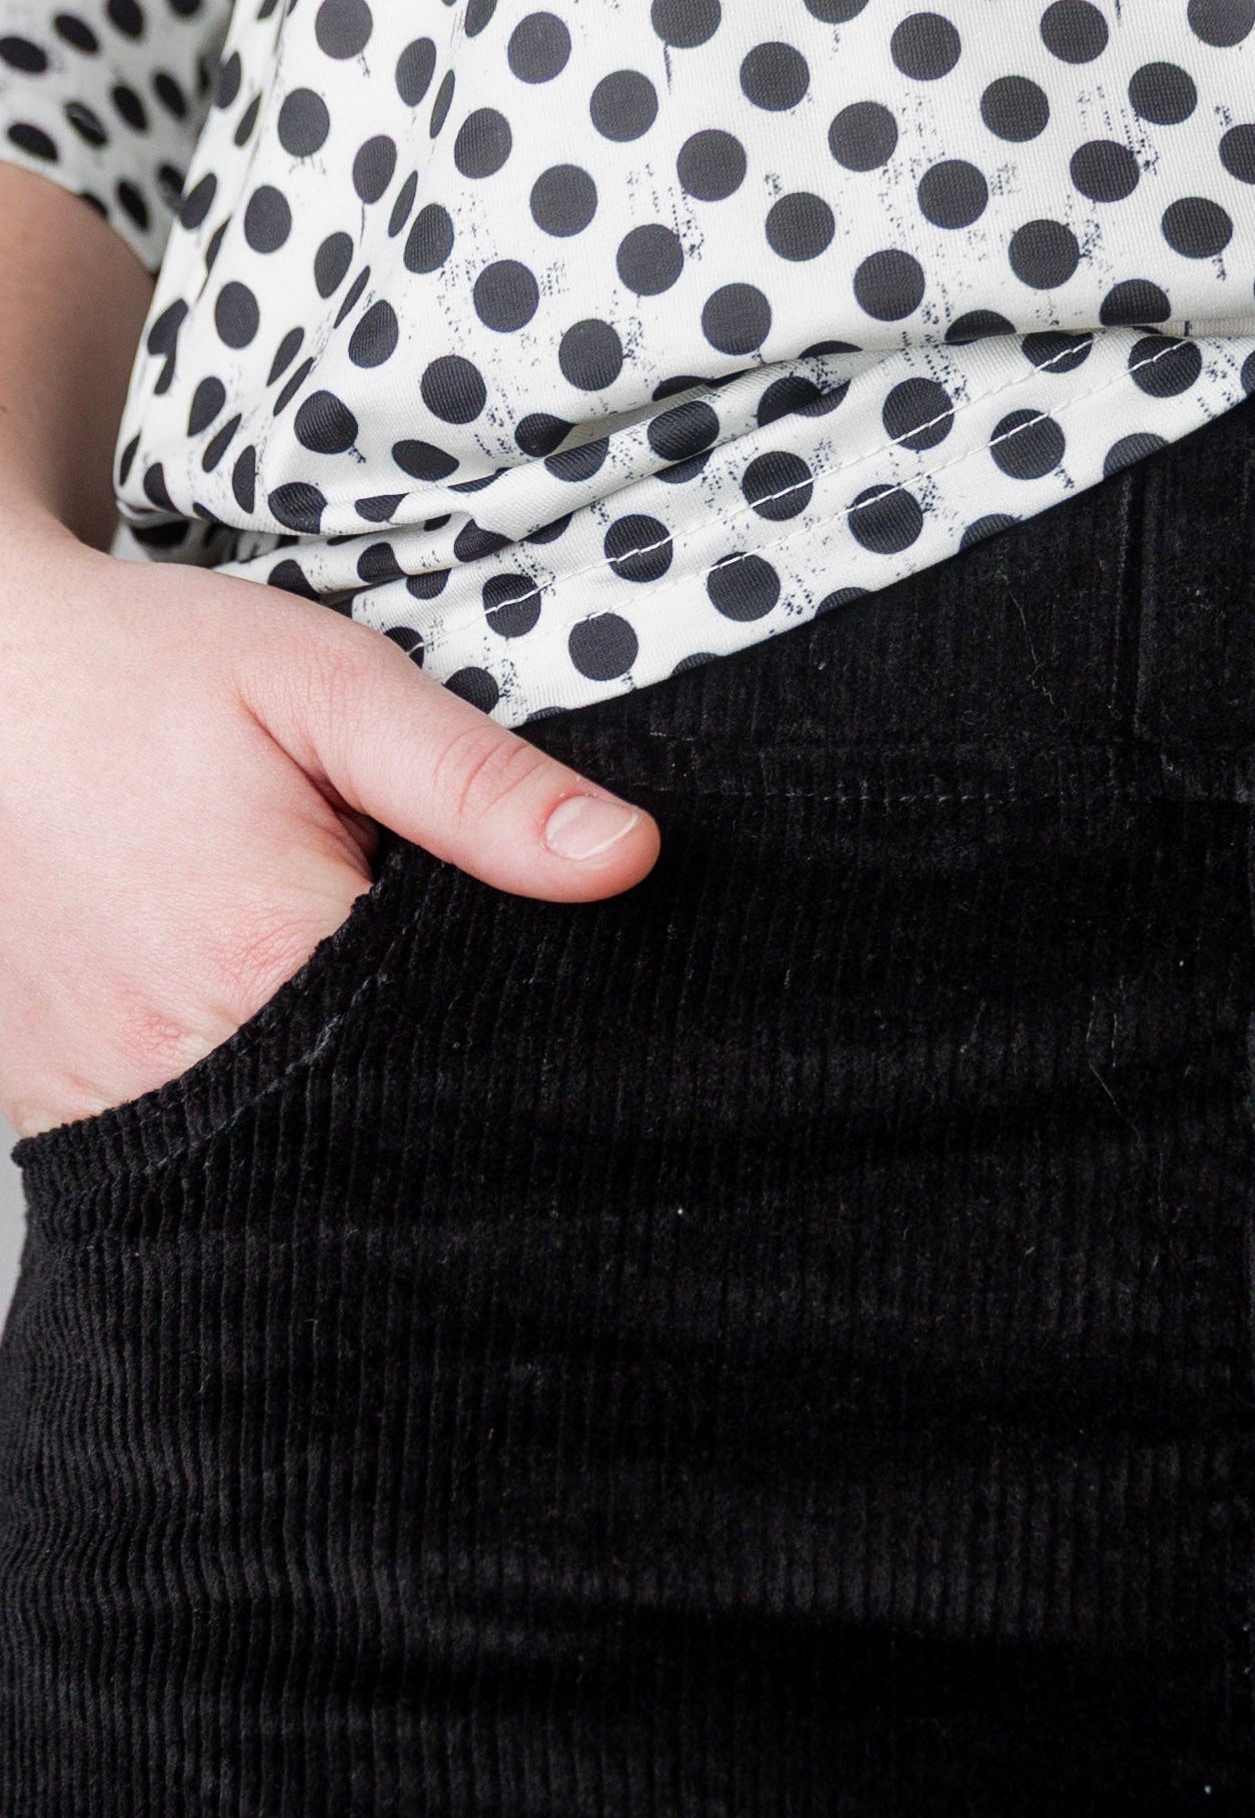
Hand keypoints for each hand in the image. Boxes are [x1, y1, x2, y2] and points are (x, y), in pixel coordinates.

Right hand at [0, 520, 656, 1138]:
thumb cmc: (143, 669)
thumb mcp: (328, 684)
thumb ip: (478, 781)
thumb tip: (628, 859)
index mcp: (271, 959)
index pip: (467, 1044)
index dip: (516, 1006)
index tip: (519, 953)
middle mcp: (183, 1061)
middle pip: (381, 1108)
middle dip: (433, 1052)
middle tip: (407, 944)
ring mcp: (109, 1101)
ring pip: (293, 1145)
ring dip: (342, 1083)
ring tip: (328, 974)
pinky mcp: (62, 1112)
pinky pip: (190, 1149)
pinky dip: (247, 1101)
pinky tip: (258, 1019)